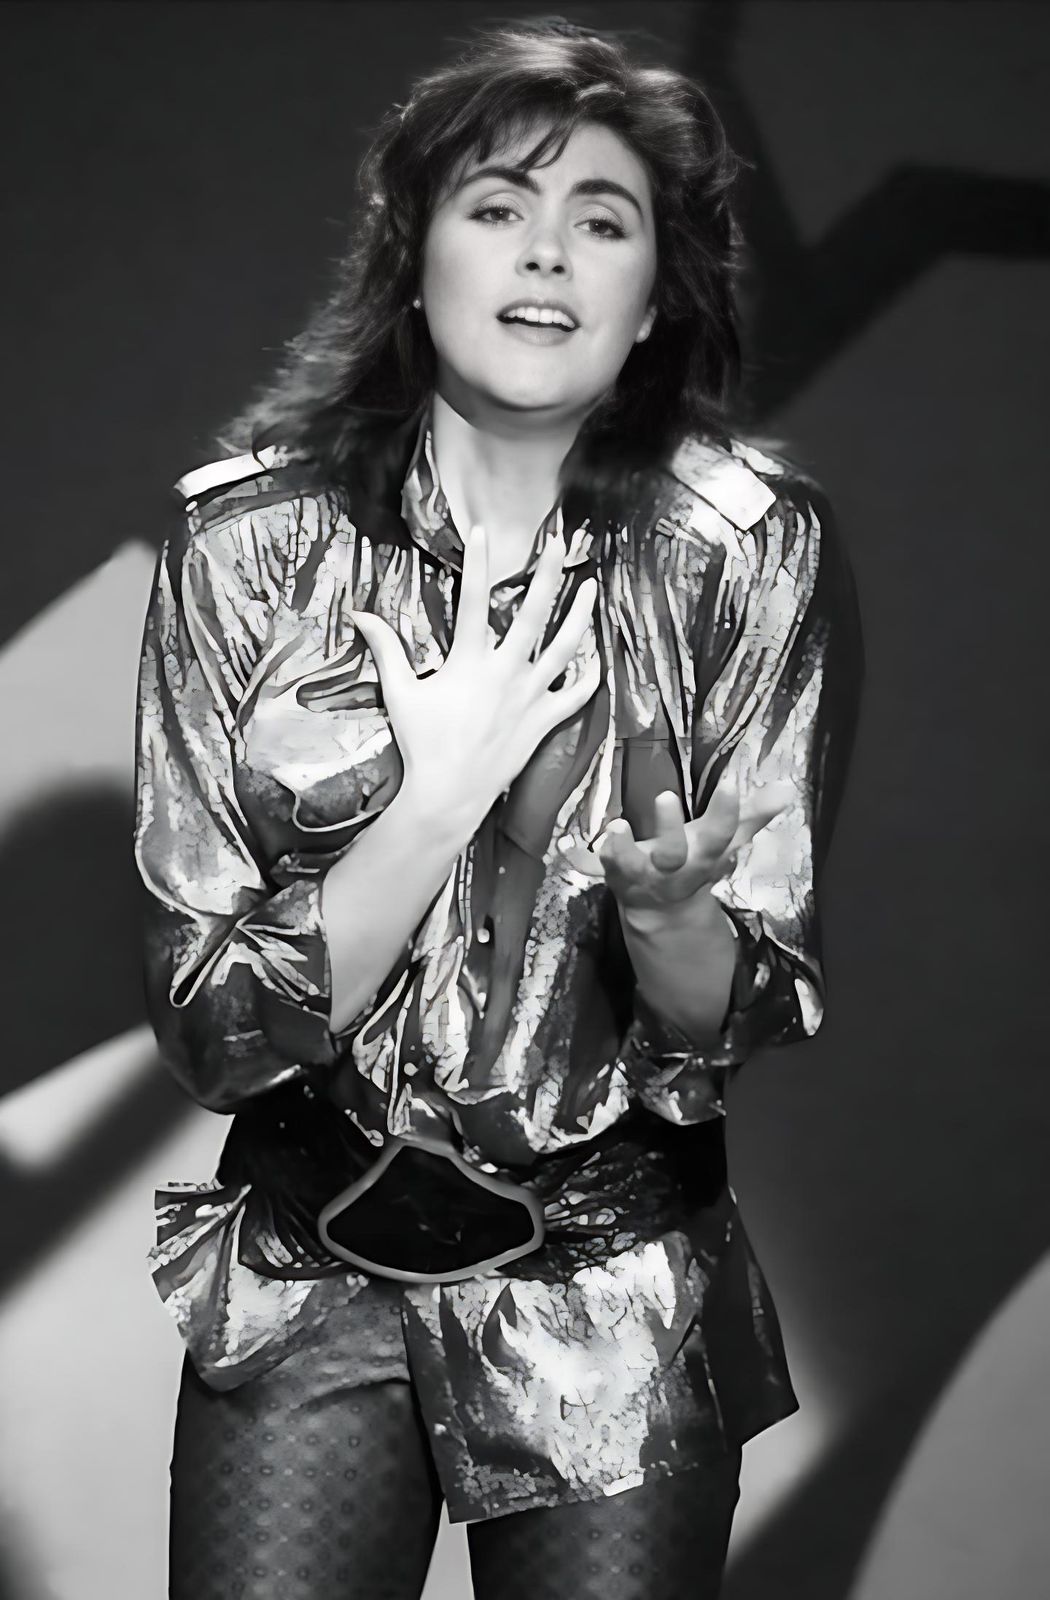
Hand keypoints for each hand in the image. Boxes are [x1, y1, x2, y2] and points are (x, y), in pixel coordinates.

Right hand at [347, 525, 600, 823]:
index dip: (477, 561)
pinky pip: (576, 695)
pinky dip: (588, 677)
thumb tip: (361, 615)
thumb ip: (386, 650)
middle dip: (549, 574)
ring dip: (580, 615)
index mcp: (470, 660)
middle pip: (534, 613)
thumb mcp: (399, 693)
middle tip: (561, 543)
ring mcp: (531, 695)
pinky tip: (597, 661)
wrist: (449, 792)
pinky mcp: (544, 720)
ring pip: (566, 647)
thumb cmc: (423, 743)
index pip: (472, 599)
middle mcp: (506, 671)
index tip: (483, 530)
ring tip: (591, 588)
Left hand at [591, 770, 792, 914]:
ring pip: (629, 865)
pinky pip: (595, 870)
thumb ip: (752, 816)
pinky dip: (581, 860)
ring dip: (621, 849)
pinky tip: (567, 847)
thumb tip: (788, 789)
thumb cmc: (693, 864)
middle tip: (665, 796)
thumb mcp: (723, 842)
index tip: (731, 783)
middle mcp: (671, 868)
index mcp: (702, 856)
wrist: (663, 912)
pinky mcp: (612, 875)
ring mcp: (639, 875)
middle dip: (670, 829)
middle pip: (674, 853)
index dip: (726, 812)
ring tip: (614, 828)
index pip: (720, 833)